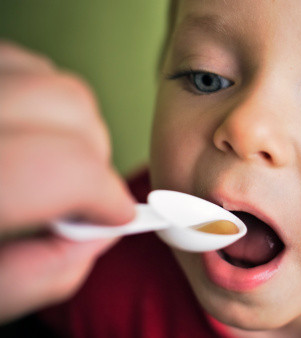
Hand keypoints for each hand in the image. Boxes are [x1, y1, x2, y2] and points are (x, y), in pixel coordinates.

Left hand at [0, 41, 135, 322]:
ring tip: (45, 162)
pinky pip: (18, 61)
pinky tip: (19, 131)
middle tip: (78, 193)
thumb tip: (94, 240)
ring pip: (49, 78)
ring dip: (70, 125)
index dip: (107, 195)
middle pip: (67, 107)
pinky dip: (39, 97)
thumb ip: (32, 277)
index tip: (115, 214)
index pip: (59, 168)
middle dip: (93, 156)